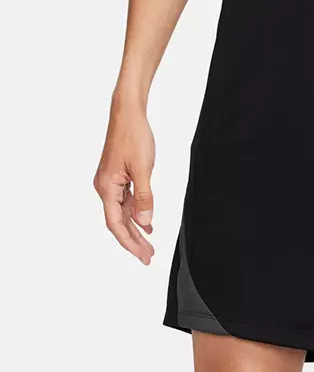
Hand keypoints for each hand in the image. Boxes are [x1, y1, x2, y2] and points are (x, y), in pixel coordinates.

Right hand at [94, 100, 155, 265]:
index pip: (116, 224)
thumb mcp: (143, 169)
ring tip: (149, 247)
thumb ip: (145, 197)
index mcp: (107, 187)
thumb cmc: (133, 136)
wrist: (128, 113)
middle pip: (119, 222)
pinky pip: (127, 202)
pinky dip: (137, 214)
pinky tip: (147, 224)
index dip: (128, 242)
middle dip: (134, 241)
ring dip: (136, 230)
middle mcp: (105, 187)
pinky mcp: (119, 177)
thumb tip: (145, 221)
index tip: (141, 255)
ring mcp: (111, 183)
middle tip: (148, 258)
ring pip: (123, 213)